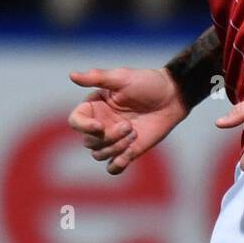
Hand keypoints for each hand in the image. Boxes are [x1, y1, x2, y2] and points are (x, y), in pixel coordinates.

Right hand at [68, 67, 189, 173]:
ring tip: (134, 132)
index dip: (83, 127)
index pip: (75, 121)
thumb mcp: (121, 77)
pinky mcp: (127, 151)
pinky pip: (113, 167)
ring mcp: (113, 139)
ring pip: (99, 155)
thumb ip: (96, 77)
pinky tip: (131, 151)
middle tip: (128, 125)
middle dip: (108, 137)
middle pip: (88, 142)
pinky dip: (118, 164)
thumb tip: (72, 75)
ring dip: (115, 148)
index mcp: (95, 106)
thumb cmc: (147, 82)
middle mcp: (100, 124)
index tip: (100, 126)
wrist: (172, 97)